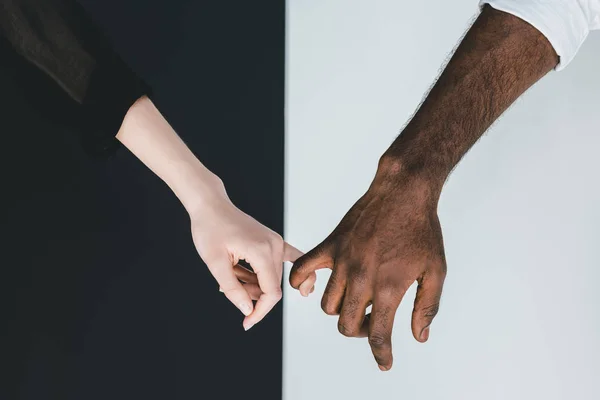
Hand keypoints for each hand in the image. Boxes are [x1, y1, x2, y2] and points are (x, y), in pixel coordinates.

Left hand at [190, 185, 301, 329]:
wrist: (211, 205)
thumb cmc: (209, 229)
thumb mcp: (214, 263)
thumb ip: (232, 289)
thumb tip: (248, 311)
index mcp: (262, 251)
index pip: (271, 293)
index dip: (259, 312)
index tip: (246, 323)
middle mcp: (275, 246)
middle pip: (272, 287)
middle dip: (251, 296)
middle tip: (225, 287)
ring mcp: (277, 242)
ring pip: (273, 278)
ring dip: (254, 284)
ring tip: (231, 272)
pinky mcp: (274, 241)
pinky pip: (291, 259)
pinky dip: (295, 273)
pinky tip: (304, 287)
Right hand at [290, 158, 446, 369]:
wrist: (403, 192)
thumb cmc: (422, 231)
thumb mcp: (436, 271)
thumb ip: (427, 307)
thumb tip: (419, 336)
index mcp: (388, 287)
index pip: (378, 334)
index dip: (381, 354)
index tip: (384, 363)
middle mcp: (361, 278)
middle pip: (346, 325)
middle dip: (360, 331)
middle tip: (373, 317)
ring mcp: (342, 261)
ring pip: (327, 305)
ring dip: (340, 310)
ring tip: (355, 299)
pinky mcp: (330, 246)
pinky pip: (303, 270)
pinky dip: (302, 283)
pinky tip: (312, 286)